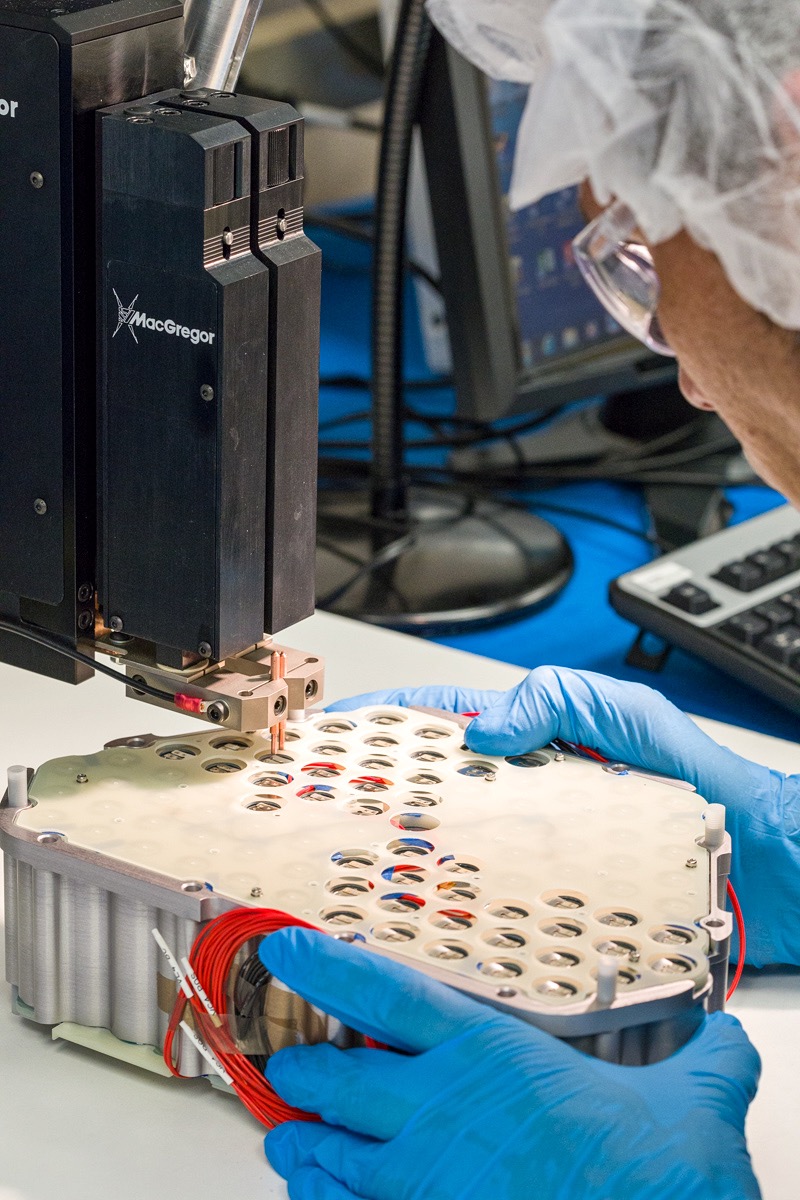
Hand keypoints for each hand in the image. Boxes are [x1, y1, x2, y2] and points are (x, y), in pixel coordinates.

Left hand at [260, 928, 761, 1199]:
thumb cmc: (656, 1181)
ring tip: (288, 1139)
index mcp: (487, 1056)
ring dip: (302, 1144)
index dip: (324, 966)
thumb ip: (705, 1065)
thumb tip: (730, 1046)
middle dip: (306, 1073)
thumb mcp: (693, 1105)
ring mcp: (418, 1183)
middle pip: (334, 1078)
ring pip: (325, 1153)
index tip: (286, 947)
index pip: (382, 994)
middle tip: (296, 1068)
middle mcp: (438, 1112)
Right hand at [330, 669, 799, 966]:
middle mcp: (526, 803)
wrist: (763, 866)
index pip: (440, 725)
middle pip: (430, 796)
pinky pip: (490, 911)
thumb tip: (482, 731)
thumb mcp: (630, 717)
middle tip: (320, 812)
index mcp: (533, 746)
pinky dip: (450, 920)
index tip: (329, 733)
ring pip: (450, 858)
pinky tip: (422, 931)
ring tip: (351, 874)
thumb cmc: (701, 783)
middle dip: (371, 799)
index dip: (381, 725)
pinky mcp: (554, 908)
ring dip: (400, 865)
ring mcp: (536, 856)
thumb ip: (561, 699)